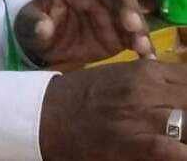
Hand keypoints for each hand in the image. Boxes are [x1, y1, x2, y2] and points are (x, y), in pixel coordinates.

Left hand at [14, 0, 153, 66]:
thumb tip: (43, 26)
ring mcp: (110, 19)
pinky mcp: (117, 38)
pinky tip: (148, 59)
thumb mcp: (27, 21)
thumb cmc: (33, 24)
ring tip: (142, 47)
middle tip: (133, 25)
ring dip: (140, 31)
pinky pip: (133, 40)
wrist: (40, 48)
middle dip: (129, 7)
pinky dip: (142, 48)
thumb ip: (34, 22)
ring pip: (131, 19)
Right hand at [40, 60, 186, 159]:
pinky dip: (184, 153)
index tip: (185, 103)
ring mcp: (146, 116)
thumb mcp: (123, 78)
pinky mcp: (142, 145)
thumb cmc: (86, 96)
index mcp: (147, 71)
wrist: (50, 115)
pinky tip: (180, 152)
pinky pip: (179, 152)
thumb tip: (182, 91)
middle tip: (183, 125)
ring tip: (181, 137)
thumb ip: (156, 82)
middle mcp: (150, 89)